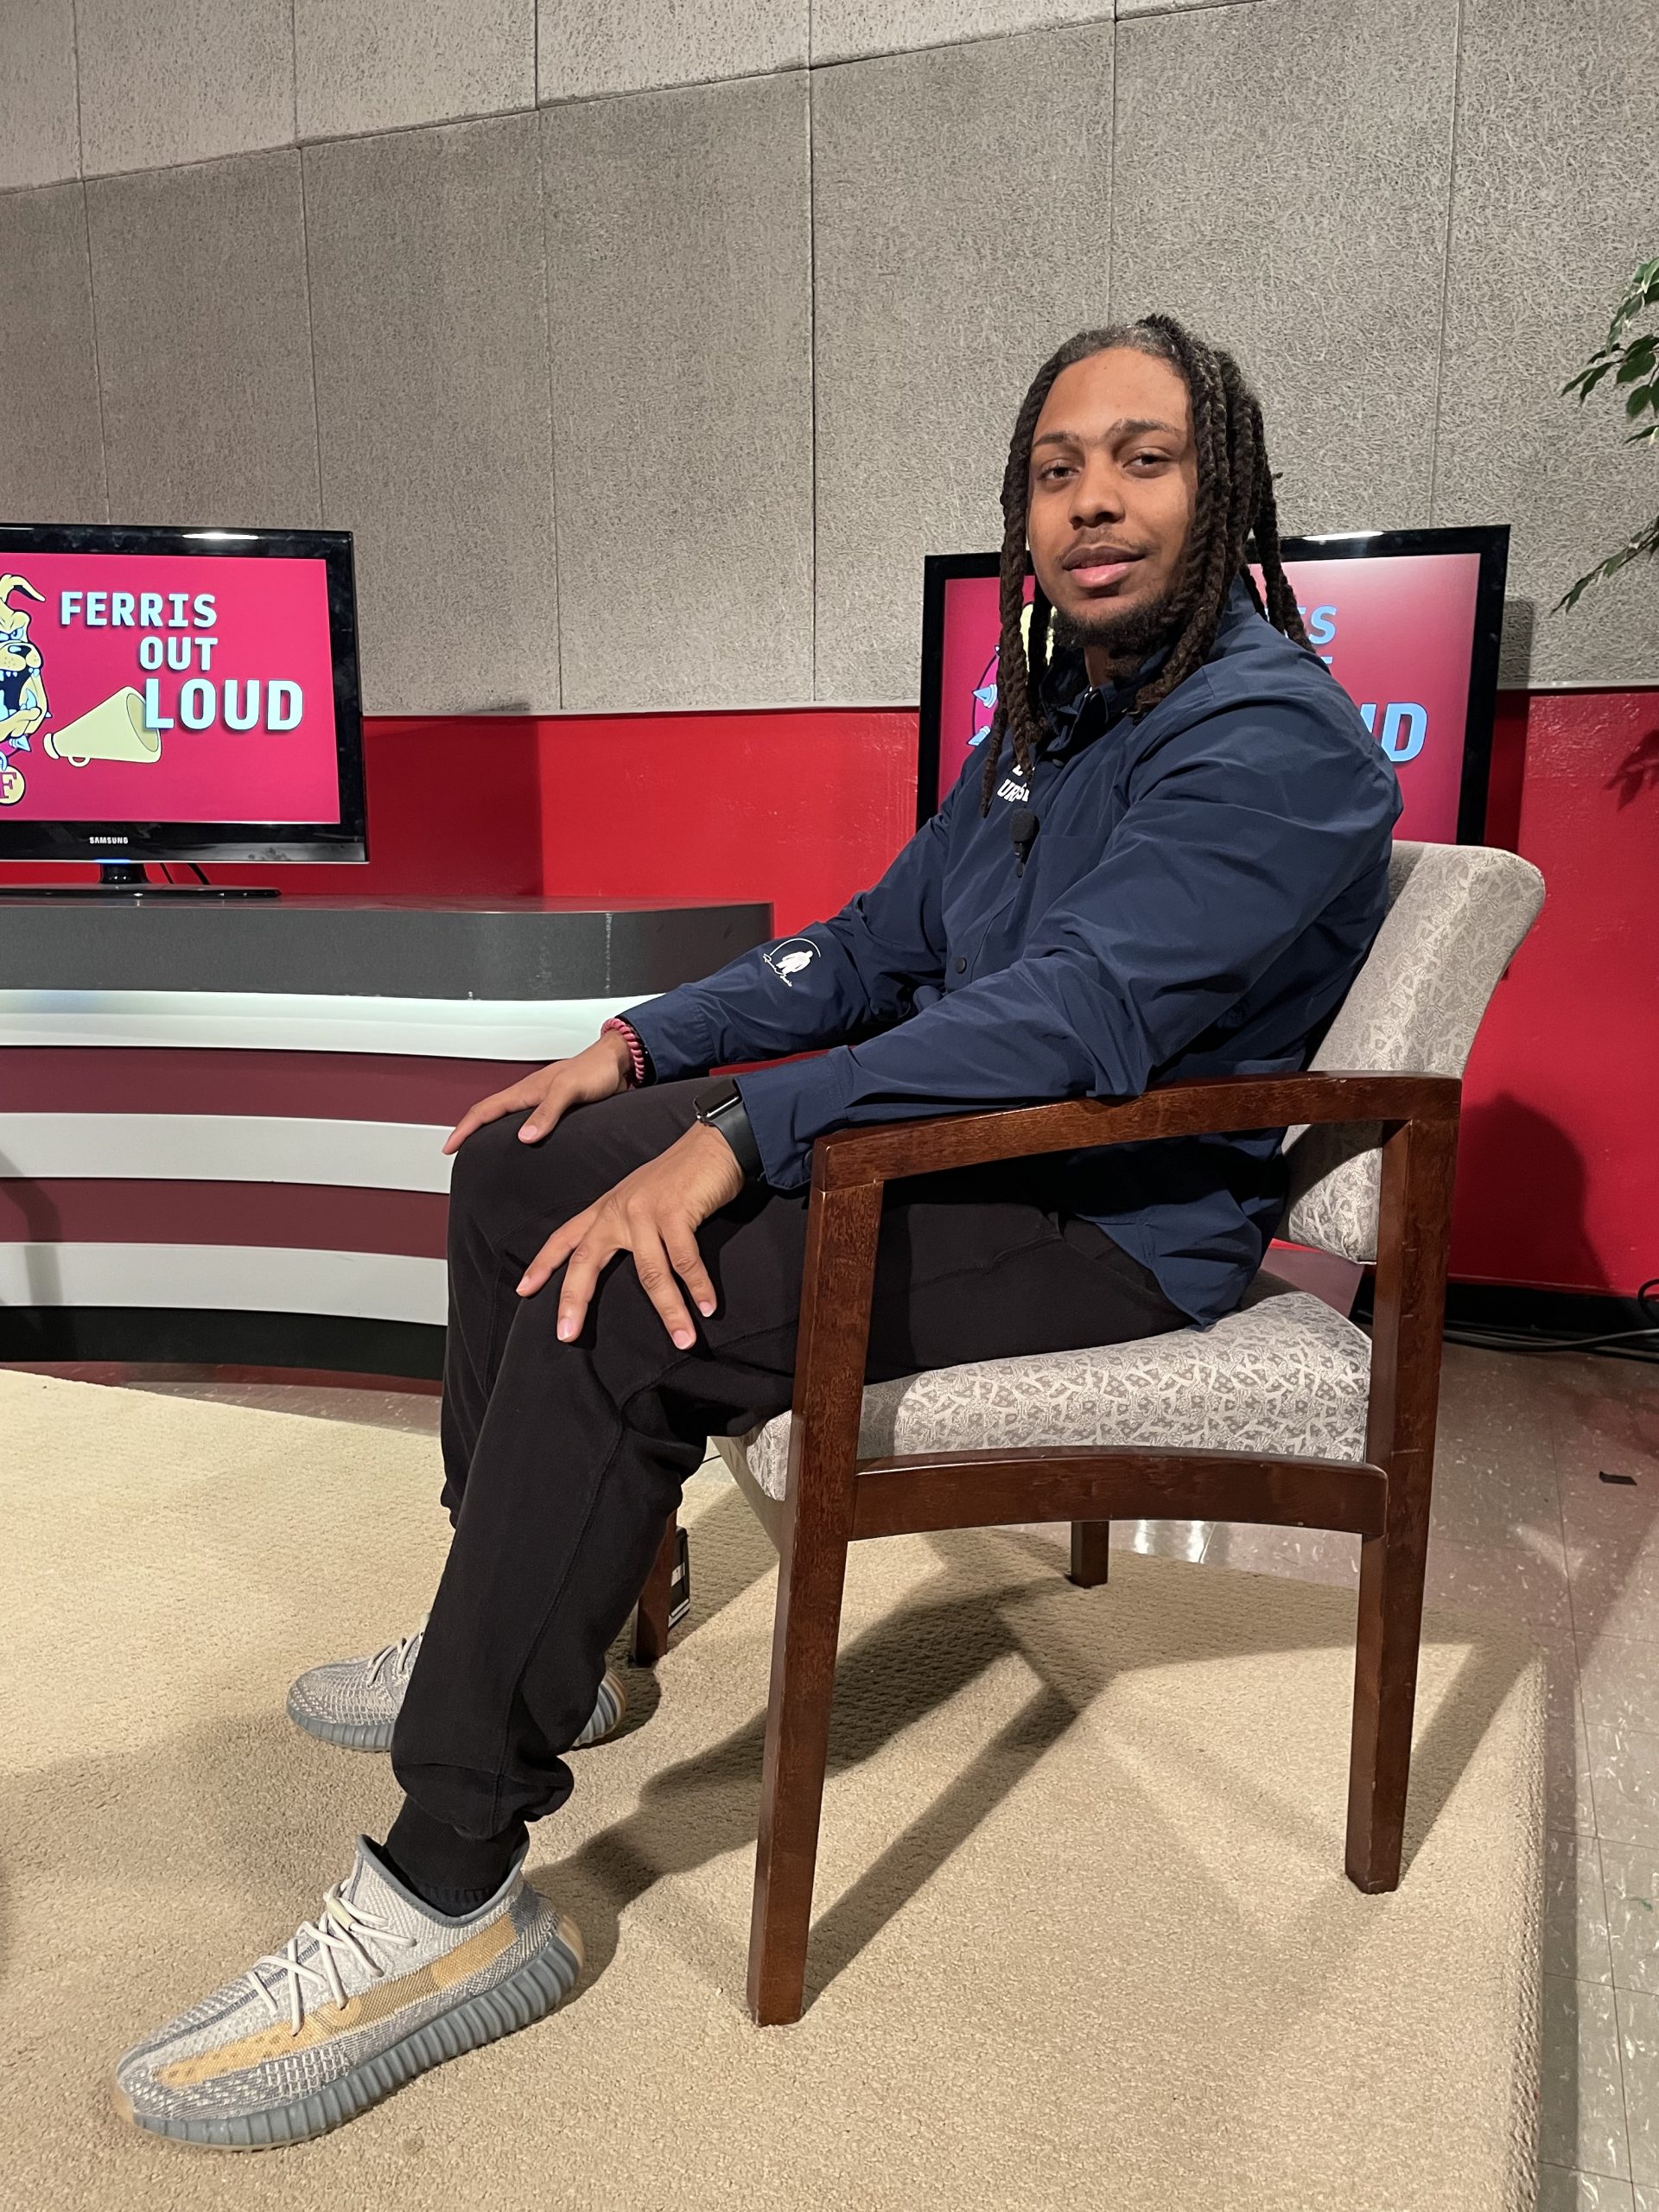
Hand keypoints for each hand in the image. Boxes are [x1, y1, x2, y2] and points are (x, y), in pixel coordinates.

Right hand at [442, 1032, 632, 1154]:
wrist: (620, 1063)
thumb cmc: (596, 1069)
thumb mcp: (569, 1091)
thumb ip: (547, 1113)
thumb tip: (524, 1137)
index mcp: (526, 1091)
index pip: (484, 1111)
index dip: (464, 1129)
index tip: (449, 1147)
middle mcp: (531, 1096)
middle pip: (491, 1116)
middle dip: (471, 1133)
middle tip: (460, 1152)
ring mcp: (544, 1103)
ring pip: (509, 1120)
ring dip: (493, 1135)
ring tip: (484, 1153)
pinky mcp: (560, 1110)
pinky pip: (531, 1125)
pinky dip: (519, 1136)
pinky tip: (525, 1147)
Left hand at [517, 1121, 746, 1348]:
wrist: (713, 1142)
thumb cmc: (682, 1175)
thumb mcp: (642, 1198)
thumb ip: (628, 1227)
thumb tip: (633, 1266)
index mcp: (607, 1208)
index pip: (564, 1238)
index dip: (542, 1264)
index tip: (524, 1290)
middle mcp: (618, 1210)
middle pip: (586, 1260)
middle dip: (574, 1300)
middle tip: (566, 1334)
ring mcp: (645, 1210)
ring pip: (651, 1272)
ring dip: (671, 1311)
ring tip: (684, 1340)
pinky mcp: (676, 1211)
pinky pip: (685, 1260)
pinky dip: (699, 1287)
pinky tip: (708, 1307)